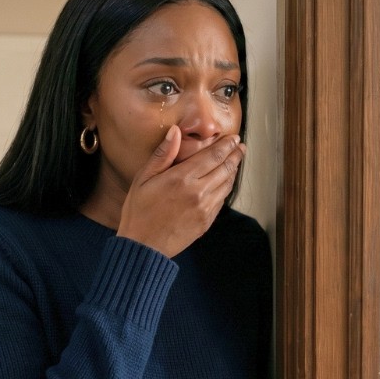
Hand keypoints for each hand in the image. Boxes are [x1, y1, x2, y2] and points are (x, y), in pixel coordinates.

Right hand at [117, 128, 245, 256]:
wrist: (143, 247)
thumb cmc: (139, 211)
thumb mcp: (144, 178)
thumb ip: (163, 154)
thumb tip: (175, 131)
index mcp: (182, 178)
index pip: (213, 156)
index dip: (226, 145)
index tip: (234, 138)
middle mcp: (198, 192)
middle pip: (225, 168)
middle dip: (235, 155)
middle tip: (241, 146)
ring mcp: (205, 208)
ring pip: (226, 184)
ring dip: (233, 170)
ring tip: (236, 161)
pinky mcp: (206, 221)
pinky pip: (222, 200)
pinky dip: (226, 187)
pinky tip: (225, 182)